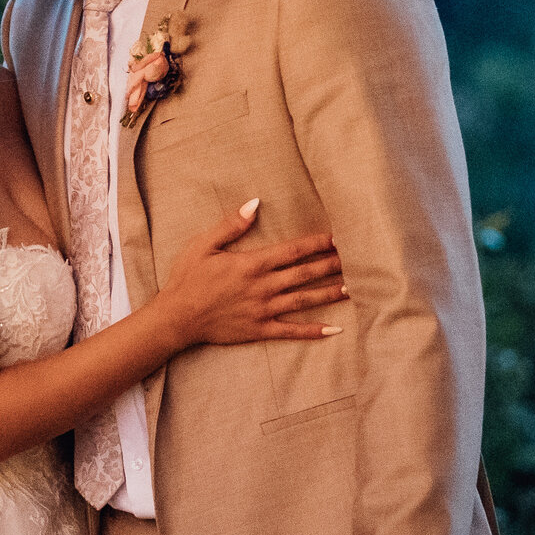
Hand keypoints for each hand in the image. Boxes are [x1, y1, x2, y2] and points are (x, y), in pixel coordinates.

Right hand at [156, 200, 344, 348]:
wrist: (177, 317)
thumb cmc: (188, 278)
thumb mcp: (203, 245)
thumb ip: (231, 225)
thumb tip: (255, 204)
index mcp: (251, 264)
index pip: (293, 251)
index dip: (317, 244)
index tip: (338, 237)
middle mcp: (262, 287)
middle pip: (305, 274)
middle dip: (332, 265)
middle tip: (358, 260)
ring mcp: (263, 310)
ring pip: (304, 300)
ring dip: (330, 293)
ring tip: (354, 287)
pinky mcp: (260, 330)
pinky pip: (291, 331)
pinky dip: (314, 331)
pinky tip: (334, 329)